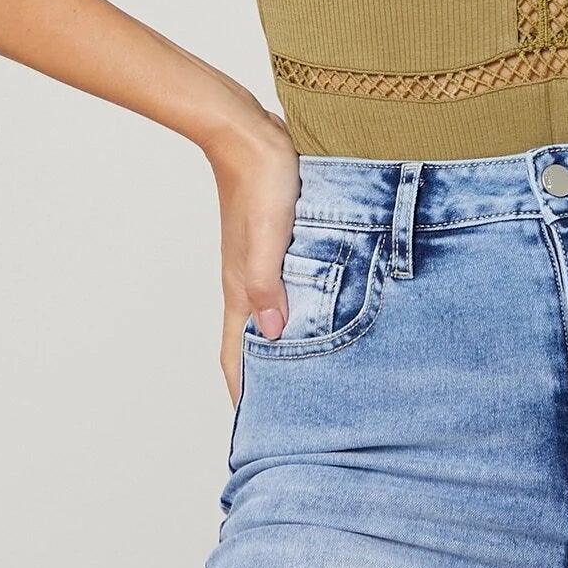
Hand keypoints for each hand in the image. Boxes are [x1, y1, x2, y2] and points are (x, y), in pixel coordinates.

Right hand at [203, 107, 303, 407]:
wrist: (248, 131)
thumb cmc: (258, 179)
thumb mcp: (267, 234)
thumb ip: (268, 284)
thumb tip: (276, 334)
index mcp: (241, 289)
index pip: (238, 357)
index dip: (245, 397)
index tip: (263, 435)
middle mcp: (249, 283)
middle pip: (257, 344)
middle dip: (272, 381)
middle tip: (302, 414)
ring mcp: (262, 263)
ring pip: (275, 315)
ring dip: (290, 345)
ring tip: (321, 372)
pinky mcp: (278, 242)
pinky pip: (289, 288)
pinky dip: (304, 308)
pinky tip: (328, 310)